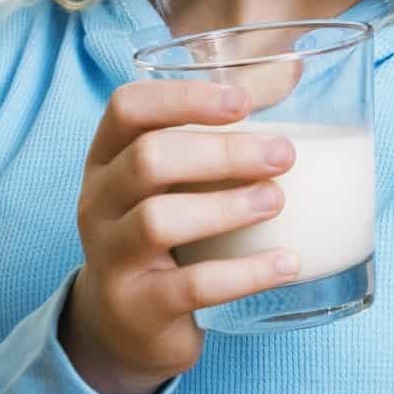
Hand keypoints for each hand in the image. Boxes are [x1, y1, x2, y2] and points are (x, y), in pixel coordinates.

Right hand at [61, 80, 299, 393]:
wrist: (125, 323)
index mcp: (107, 158)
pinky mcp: (139, 308)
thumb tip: (295, 70)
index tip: (243, 102)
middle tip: (283, 155)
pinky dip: (246, 273)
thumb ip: (214, 135)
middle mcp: (98, 202)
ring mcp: (111, 258)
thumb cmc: (165, 233)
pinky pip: (191, 287)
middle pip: (149, 159)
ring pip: (158, 220)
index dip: (185, 97)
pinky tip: (287, 262)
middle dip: (222, 152)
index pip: (128, 108)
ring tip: (277, 199)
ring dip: (227, 206)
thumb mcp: (172, 182)